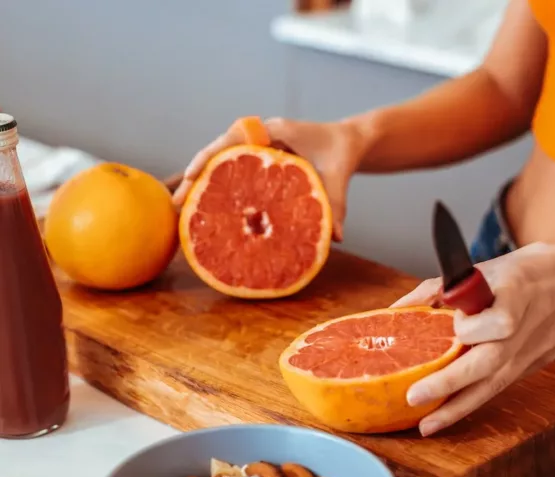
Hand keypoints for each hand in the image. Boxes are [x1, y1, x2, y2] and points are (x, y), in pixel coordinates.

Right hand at [172, 117, 367, 241]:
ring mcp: (257, 150)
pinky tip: (210, 212)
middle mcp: (261, 137)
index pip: (234, 137)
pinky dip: (221, 189)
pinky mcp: (260, 163)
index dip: (210, 155)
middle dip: (196, 176)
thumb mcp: (339, 176)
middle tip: (176, 204)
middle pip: (220, 153)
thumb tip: (335, 238)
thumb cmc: (341, 152)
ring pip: (223, 164)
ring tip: (183, 211)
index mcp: (275, 130)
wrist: (347, 142)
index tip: (191, 174)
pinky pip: (235, 173)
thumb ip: (336, 203)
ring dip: (204, 184)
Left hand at [391, 236, 554, 436]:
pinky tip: (450, 413)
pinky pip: (500, 386)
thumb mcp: (485, 266)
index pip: (499, 321)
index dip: (472, 325)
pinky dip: (474, 401)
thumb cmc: (530, 268)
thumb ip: (439, 288)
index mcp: (518, 295)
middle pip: (489, 362)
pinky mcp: (532, 365)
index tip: (453, 321)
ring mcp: (531, 352)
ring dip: (458, 407)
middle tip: (413, 396)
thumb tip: (398, 309)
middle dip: (449, 382)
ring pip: (493, 384)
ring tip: (427, 425)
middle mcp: (525, 330)